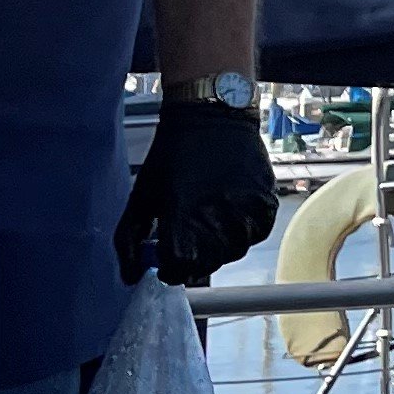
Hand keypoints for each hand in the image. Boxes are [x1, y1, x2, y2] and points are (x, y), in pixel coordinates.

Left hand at [117, 98, 276, 287]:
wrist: (212, 117)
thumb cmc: (172, 156)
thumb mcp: (140, 197)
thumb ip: (128, 241)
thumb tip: (131, 277)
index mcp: (182, 213)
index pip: (180, 267)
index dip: (170, 270)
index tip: (166, 263)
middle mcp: (218, 214)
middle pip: (208, 263)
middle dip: (193, 260)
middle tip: (187, 244)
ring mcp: (246, 208)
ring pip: (234, 252)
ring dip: (219, 248)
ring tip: (209, 228)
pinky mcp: (266, 200)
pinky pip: (257, 234)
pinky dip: (245, 233)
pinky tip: (231, 218)